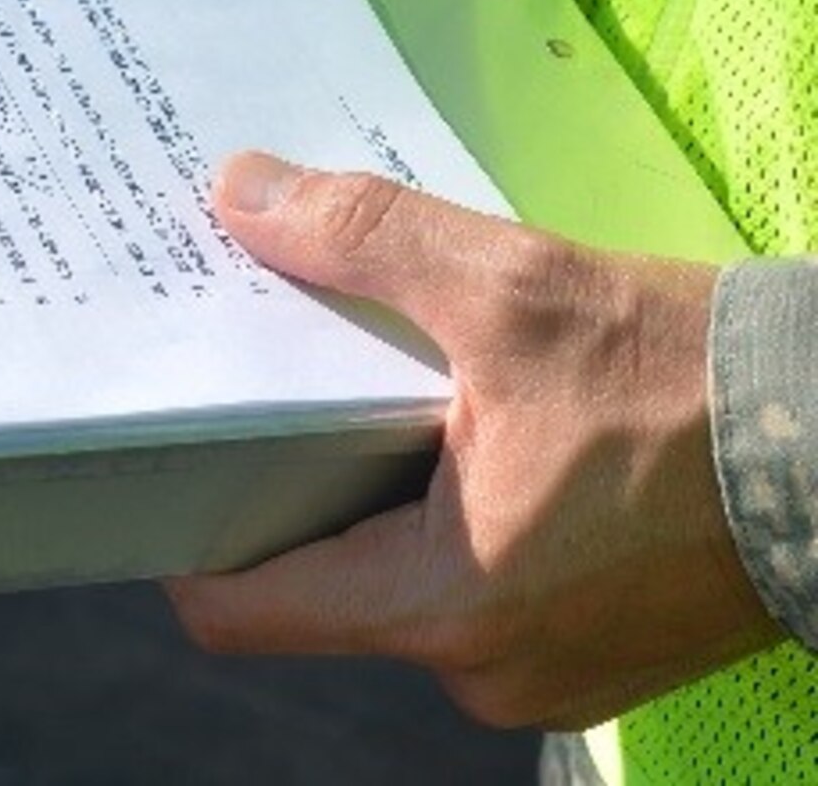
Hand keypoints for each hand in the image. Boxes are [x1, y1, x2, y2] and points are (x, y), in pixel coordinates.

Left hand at [163, 151, 780, 728]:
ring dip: (386, 503)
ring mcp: (545, 674)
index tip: (169, 457)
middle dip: (293, 493)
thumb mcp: (515, 287)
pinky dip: (460, 524)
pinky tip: (472, 437)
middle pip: (319, 590)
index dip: (186, 536)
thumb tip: (240, 194)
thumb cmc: (698, 379)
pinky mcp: (596, 651)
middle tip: (270, 391)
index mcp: (438, 602)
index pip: (239, 613)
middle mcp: (479, 669)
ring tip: (376, 398)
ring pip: (404, 590)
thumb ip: (363, 240)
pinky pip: (480, 594)